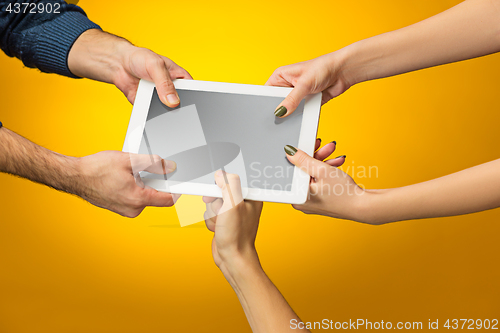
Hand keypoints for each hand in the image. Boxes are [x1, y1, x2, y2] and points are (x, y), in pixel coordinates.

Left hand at [68, 29, 191, 105]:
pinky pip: (153, 115)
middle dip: (176, 107)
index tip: (186, 102)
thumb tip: (173, 100)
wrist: (120, 65)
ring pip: (167, 111)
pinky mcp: (150, 106)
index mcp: (180, 78)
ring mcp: (162, 98)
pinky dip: (150, 115)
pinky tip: (147, 112)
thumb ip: (165, 83)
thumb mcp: (155, 66)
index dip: (192, 97)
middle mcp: (173, 89)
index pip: (193, 90)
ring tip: (156, 106)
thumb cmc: (140, 58)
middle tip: (170, 106)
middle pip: (181, 103)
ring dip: (163, 112)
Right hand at [76, 151, 177, 217]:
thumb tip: (169, 166)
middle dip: (155, 181)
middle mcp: (133, 209)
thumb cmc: (96, 169)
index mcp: (137, 199)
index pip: (168, 199)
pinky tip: (123, 177)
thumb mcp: (129, 160)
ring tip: (129, 172)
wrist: (74, 176)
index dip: (177, 189)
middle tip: (145, 168)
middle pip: (157, 196)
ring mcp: (125, 210)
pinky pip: (134, 197)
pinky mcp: (119, 208)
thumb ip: (153, 163)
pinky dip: (134, 187)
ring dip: (143, 183)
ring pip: (145, 196)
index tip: (180, 181)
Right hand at [203, 171, 262, 275]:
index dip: (221, 186)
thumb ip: (229, 186)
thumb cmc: (237, 236)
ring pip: (212, 203)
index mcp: (250, 196)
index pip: (231, 180)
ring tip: (221, 224)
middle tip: (221, 213)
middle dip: (215, 204)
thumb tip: (221, 174)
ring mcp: (231, 211)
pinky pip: (209, 213)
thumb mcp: (234, 206)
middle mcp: (242, 202)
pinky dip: (210, 221)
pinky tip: (218, 229)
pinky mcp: (223, 219)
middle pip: (218, 191)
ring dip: (212, 215)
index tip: (218, 194)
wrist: (232, 258)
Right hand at [266, 51, 350, 117]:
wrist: (343, 72)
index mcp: (280, 76)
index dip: (266, 102)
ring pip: (290, 109)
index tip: (267, 113)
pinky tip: (304, 117)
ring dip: (293, 113)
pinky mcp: (307, 102)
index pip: (267, 92)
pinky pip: (302, 113)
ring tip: (294, 116)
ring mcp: (298, 94)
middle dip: (281, 110)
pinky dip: (303, 115)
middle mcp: (287, 85)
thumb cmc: (323, 67)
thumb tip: (280, 112)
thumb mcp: (303, 85)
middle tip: (282, 118)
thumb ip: (291, 100)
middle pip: (278, 103)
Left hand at [284, 144, 371, 222]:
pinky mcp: (320, 199)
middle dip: (316, 157)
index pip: (293, 171)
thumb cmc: (344, 194)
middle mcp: (302, 201)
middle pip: (303, 172)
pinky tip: (335, 164)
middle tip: (326, 148)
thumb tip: (289, 152)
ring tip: (336, 156)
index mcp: (297, 197)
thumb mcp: (322, 171)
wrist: (363, 206)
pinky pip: (318, 181)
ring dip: (324, 162)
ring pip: (312, 175)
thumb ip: (303, 160)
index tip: (310, 146)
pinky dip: (326, 172)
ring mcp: (311, 201)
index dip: (301, 155)